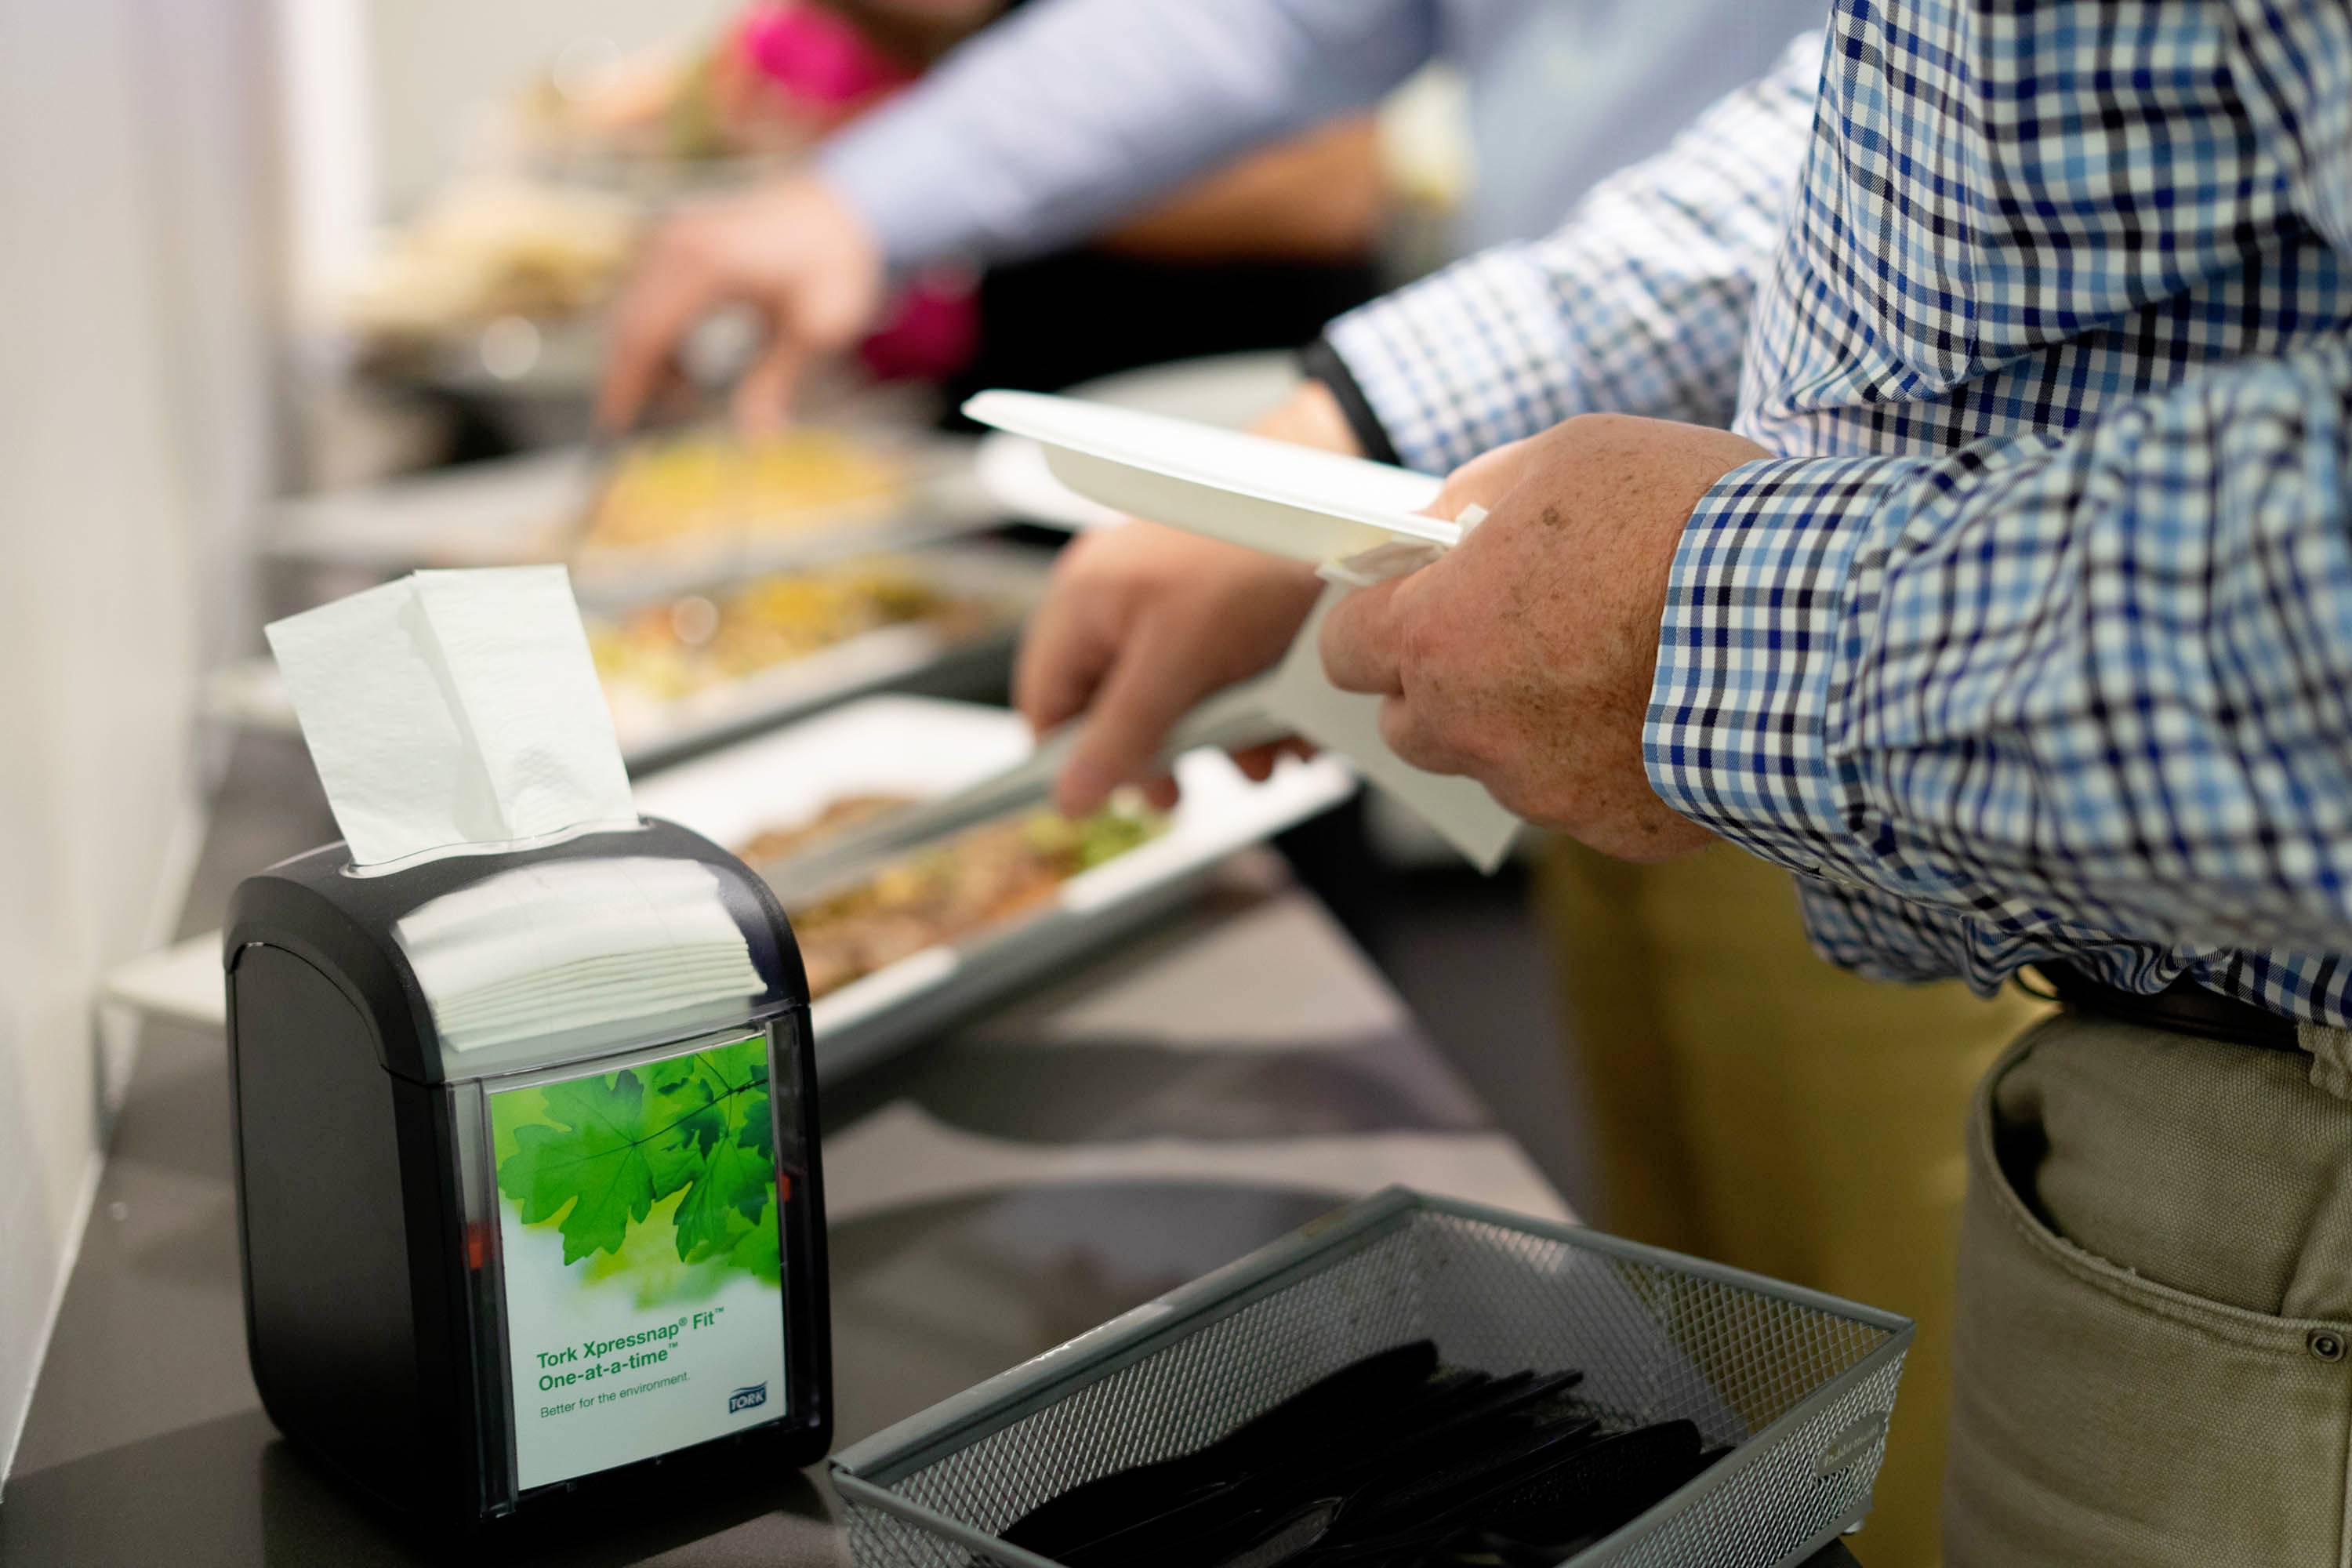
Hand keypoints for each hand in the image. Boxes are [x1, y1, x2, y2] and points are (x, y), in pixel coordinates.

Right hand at [596, 174, 883, 435]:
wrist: (840, 211)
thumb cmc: (833, 264)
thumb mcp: (813, 330)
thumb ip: (775, 383)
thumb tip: (755, 440)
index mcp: (706, 263)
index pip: (644, 334)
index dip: (625, 383)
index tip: (615, 425)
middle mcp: (677, 243)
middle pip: (628, 323)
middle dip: (630, 377)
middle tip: (638, 425)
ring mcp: (672, 236)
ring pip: (632, 311)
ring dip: (645, 358)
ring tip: (684, 395)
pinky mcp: (674, 239)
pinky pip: (645, 295)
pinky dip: (656, 335)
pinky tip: (685, 367)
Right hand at [1011, 382, 1355, 813]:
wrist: (1338, 502)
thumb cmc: (1248, 560)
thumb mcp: (1178, 662)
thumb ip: (1121, 733)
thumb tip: (1068, 797)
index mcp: (1083, 604)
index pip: (1047, 704)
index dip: (1074, 760)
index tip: (1119, 798)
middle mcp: (1118, 602)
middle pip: (1115, 710)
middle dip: (1164, 756)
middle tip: (1185, 793)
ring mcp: (1172, 605)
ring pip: (1179, 703)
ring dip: (1223, 742)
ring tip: (1264, 757)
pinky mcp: (1223, 610)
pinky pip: (1224, 679)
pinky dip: (1255, 709)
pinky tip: (1291, 728)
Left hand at [1319, 414, 1768, 859]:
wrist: (1821, 623)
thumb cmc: (1690, 524)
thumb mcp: (1567, 455)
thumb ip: (1479, 494)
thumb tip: (1439, 524)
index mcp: (1438, 635)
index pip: (1346, 646)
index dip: (1375, 620)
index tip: (1406, 603)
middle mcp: (1473, 728)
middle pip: (1411, 719)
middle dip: (1444, 679)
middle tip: (1516, 628)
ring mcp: (1543, 791)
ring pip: (1499, 762)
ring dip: (1529, 722)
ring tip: (1613, 660)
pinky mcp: (1616, 832)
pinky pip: (1585, 797)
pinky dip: (1610, 761)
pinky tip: (1666, 705)